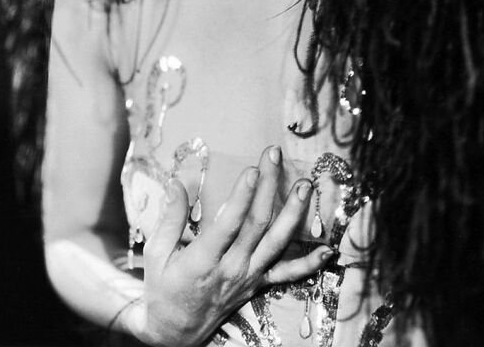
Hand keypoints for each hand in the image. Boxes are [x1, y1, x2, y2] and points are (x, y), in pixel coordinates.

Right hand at [138, 145, 331, 346]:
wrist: (174, 333)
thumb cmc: (162, 290)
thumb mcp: (156, 254)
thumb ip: (170, 217)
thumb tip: (176, 181)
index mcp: (203, 261)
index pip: (228, 225)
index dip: (242, 197)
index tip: (252, 170)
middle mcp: (231, 269)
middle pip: (257, 224)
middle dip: (268, 186)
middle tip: (275, 155)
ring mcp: (248, 278)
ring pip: (277, 243)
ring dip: (293, 213)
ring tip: (305, 186)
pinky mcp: (257, 285)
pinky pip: (287, 275)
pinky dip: (309, 264)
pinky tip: (327, 250)